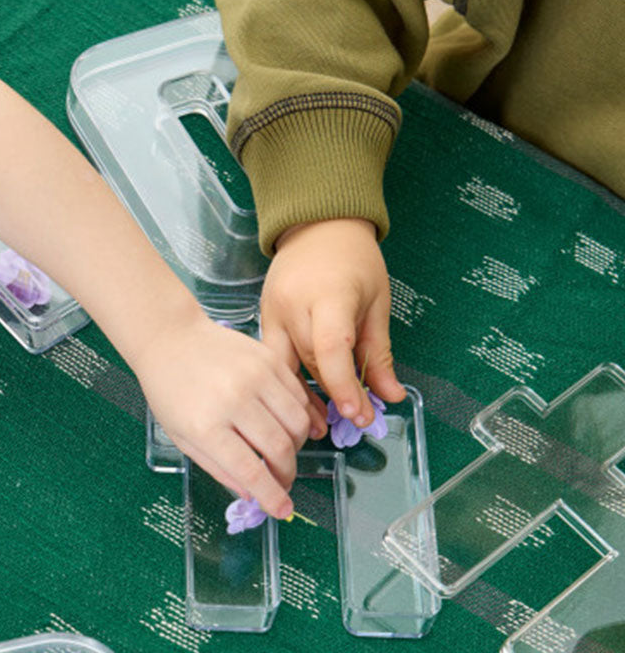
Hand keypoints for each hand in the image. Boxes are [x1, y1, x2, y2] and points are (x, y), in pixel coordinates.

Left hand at [134, 311, 312, 518]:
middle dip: (287, 473)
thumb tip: (252, 495)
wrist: (170, 337)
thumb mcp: (182, 437)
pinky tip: (287, 425)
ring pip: (297, 423)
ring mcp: (254, 376)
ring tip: (283, 452)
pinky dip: (300, 416)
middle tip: (283, 481)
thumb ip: (218, 468)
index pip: (250, 470)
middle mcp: (233, 400)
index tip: (283, 509)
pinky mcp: (268, 358)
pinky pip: (298, 395)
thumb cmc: (170, 389)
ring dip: (297, 446)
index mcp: (205, 425)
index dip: (272, 496)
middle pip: (280, 448)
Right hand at [260, 218, 404, 428]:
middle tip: (353, 421)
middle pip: (310, 361)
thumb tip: (390, 396)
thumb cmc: (353, 259)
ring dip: (304, 396)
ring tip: (319, 426)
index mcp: (328, 295)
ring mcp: (271, 310)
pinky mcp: (262, 317)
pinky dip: (288, 379)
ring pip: (287, 365)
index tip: (359, 414)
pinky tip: (301, 400)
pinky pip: (274, 357)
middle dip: (333, 395)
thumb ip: (379, 352)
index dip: (344, 386)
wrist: (316, 226)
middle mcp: (293, 304)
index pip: (331, 349)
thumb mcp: (377, 302)